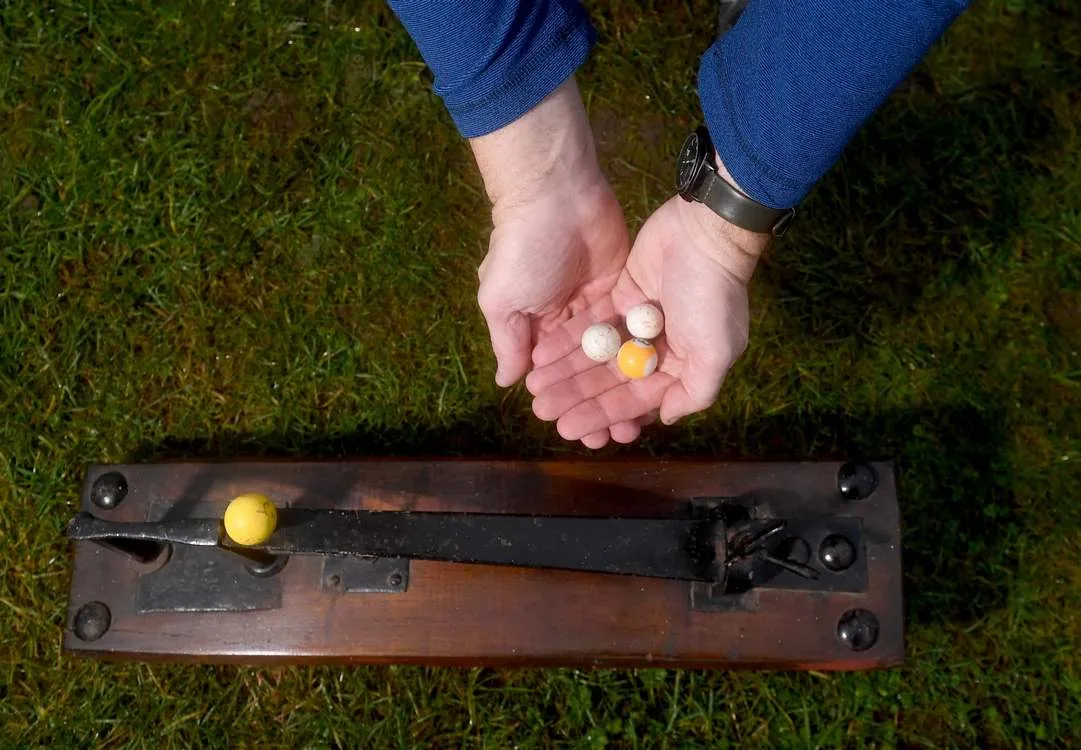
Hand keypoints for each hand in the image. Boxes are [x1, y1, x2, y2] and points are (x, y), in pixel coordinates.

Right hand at [471, 78, 650, 446]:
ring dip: (618, 389)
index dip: (560, 402)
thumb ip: (509, 342)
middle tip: (607, 436)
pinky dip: (636, 357)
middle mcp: (567, 322)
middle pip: (584, 373)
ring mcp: (598, 307)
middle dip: (593, 404)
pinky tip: (650, 386)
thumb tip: (508, 382)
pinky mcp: (625, 289)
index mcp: (536, 326)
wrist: (556, 193)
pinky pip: (631, 331)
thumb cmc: (522, 248)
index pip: (550, 375)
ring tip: (631, 423)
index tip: (569, 429)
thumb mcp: (502, 298)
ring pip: (611, 358)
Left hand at [525, 191, 769, 444]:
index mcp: (682, 366)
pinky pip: (591, 324)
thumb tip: (665, 419)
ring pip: (596, 354)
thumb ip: (694, 392)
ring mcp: (638, 321)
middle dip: (576, 397)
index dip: (602, 416)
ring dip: (566, 371)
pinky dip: (568, 339)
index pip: (635, 400)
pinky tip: (541, 354)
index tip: (570, 429)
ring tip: (535, 386)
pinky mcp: (622, 295)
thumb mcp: (716, 352)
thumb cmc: (714, 297)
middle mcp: (658, 348)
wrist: (706, 233)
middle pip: (610, 380)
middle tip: (542, 410)